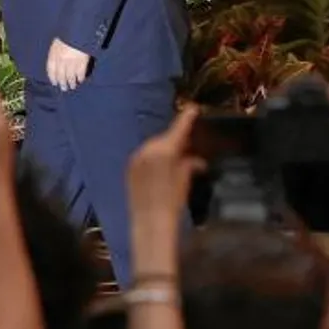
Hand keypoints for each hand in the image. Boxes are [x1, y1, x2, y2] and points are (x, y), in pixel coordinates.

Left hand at [47, 39, 89, 90]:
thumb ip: (55, 51)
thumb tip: (56, 62)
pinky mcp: (82, 62)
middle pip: (60, 75)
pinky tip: (80, 80)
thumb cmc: (68, 34)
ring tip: (72, 86)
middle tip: (64, 88)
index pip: (51, 69)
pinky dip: (80, 78)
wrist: (79, 30)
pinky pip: (80, 73)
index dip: (52, 77)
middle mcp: (61, 60)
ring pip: (70, 76)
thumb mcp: (58, 41)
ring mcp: (72, 62)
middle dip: (62, 83)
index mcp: (54, 53)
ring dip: (71, 83)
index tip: (54, 83)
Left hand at [127, 106, 203, 223]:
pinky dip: (153, 158)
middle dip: (176, 140)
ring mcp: (137, 157)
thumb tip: (197, 160)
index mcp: (165, 150)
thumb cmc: (173, 201)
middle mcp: (148, 148)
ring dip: (164, 150)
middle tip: (189, 145)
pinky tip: (161, 169)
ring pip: (155, 146)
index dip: (187, 117)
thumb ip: (190, 164)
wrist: (150, 221)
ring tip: (175, 160)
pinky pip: (145, 156)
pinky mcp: (130, 166)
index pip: (179, 128)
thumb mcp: (185, 180)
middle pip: (166, 138)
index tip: (193, 108)